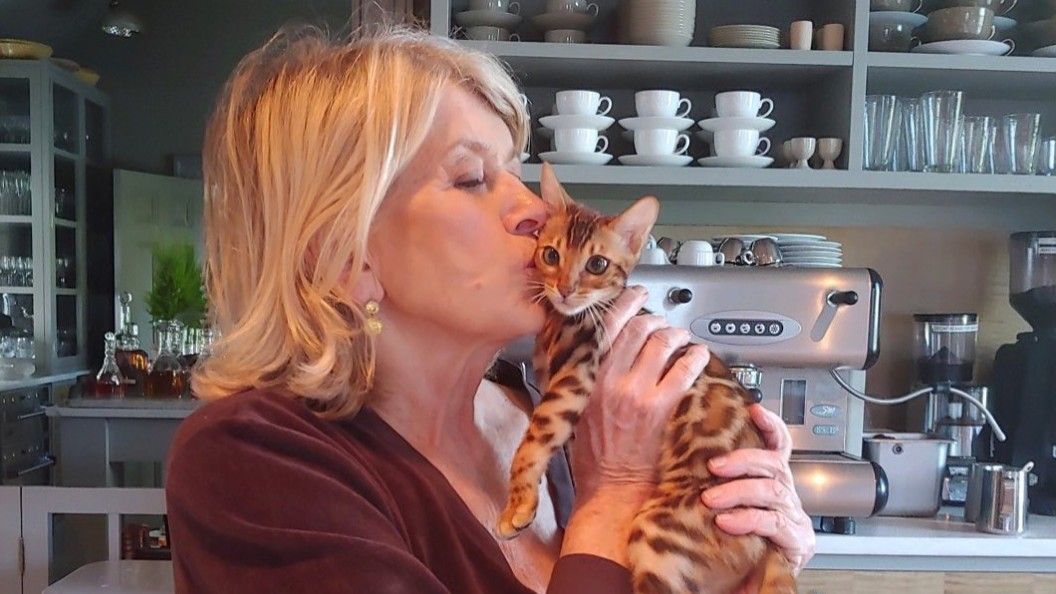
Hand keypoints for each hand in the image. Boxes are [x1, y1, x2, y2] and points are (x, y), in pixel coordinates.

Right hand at [568, 286, 711, 498]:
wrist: (610, 486)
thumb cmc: (592, 454)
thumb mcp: (573, 408)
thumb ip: (583, 377)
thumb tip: (596, 349)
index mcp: (584, 376)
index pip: (606, 325)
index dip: (624, 303)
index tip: (635, 295)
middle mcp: (607, 378)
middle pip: (637, 327)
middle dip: (655, 318)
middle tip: (663, 320)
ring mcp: (634, 391)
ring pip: (661, 343)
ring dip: (676, 334)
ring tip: (682, 337)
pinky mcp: (658, 407)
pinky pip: (683, 369)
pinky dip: (695, 357)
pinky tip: (699, 356)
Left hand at [700, 404, 815, 574]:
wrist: (742, 587)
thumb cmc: (731, 547)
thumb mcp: (722, 507)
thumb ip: (716, 484)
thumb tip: (688, 455)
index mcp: (772, 485)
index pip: (779, 448)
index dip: (770, 426)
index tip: (753, 408)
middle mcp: (787, 498)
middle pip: (774, 465)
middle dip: (743, 460)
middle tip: (714, 467)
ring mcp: (795, 519)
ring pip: (771, 490)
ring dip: (738, 491)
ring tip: (711, 500)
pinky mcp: (797, 542)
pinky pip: (773, 521)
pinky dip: (747, 518)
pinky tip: (727, 522)